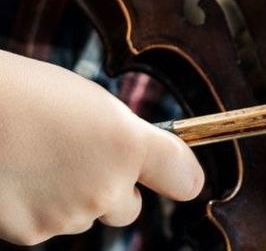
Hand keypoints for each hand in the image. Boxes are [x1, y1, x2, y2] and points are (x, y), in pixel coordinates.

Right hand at [0, 51, 203, 244]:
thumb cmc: (29, 95)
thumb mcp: (94, 104)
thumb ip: (126, 137)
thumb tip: (141, 157)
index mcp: (130, 145)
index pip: (184, 178)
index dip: (182, 176)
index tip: (180, 176)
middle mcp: (107, 187)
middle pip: (129, 209)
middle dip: (114, 192)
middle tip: (82, 162)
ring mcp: (69, 215)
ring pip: (85, 217)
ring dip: (71, 199)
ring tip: (40, 161)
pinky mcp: (32, 234)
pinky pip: (48, 226)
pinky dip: (37, 209)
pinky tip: (18, 178)